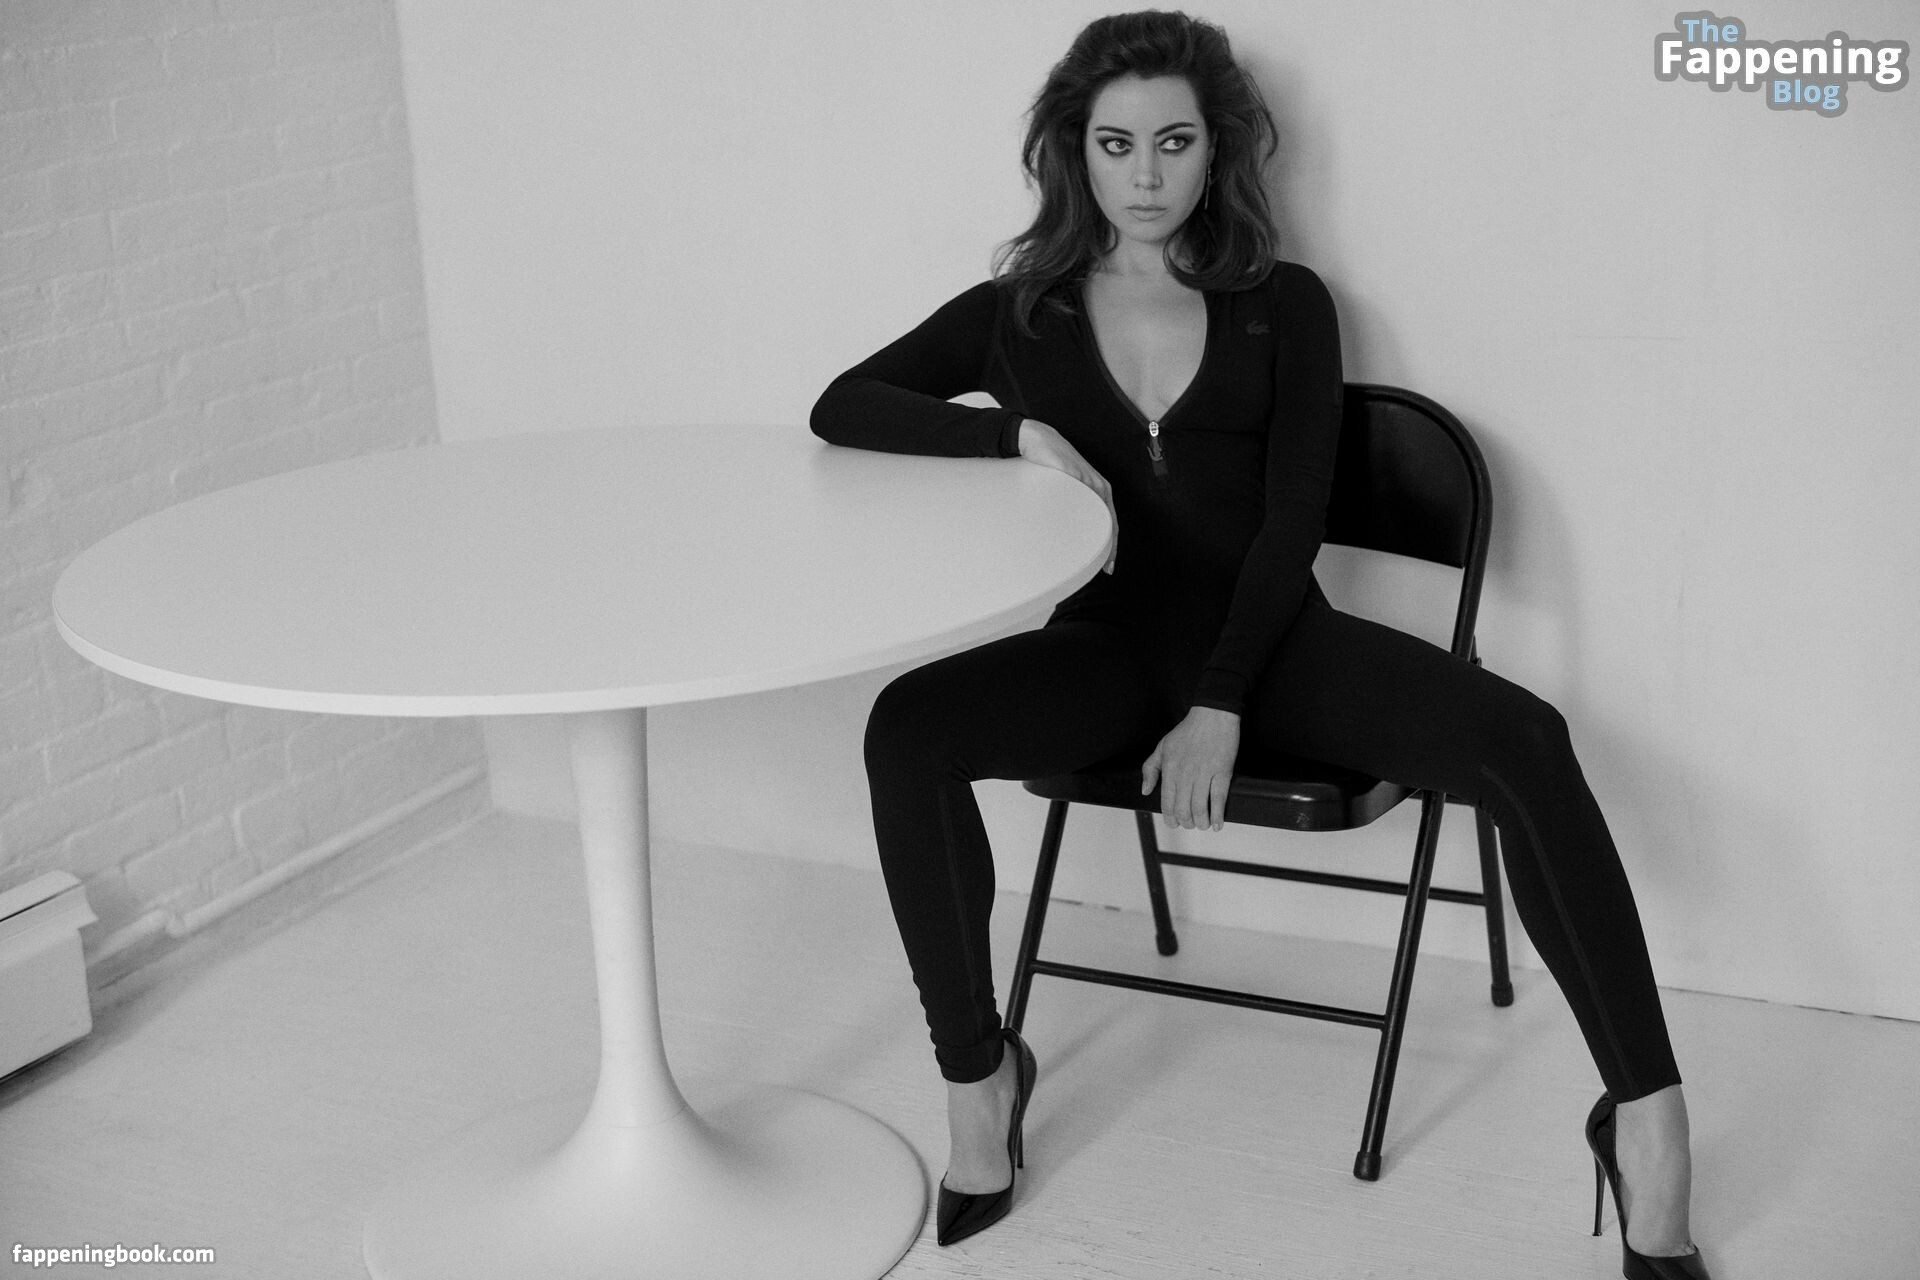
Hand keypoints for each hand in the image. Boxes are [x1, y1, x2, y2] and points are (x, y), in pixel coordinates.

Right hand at [1017, 419, 1116, 572]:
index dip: (1112, 546)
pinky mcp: (1076, 476)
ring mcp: (1089, 481)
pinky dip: (1085, 520)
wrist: (1037, 440)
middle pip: (1111, 523)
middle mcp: (1098, 487)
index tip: (1108, 566)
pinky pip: (1085, 502)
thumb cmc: (1049, 465)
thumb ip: (1068, 506)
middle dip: (1111, 547)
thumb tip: (1060, 532)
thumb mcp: (1063, 489)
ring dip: (1101, 538)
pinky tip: (1082, 534)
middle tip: (1106, 567)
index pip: (1110, 523)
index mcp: (1098, 490)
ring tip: (1096, 558)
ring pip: (1102, 515)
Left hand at [1140, 707, 1240, 829]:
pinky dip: (1218, 815)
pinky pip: (1218, 799)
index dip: (1170, 818)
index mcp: (1170, 769)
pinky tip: (1217, 823)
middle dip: (1186, 823)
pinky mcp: (1222, 772)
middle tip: (1189, 824)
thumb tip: (1146, 790)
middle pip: (1183, 809)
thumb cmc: (1188, 730)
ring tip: (1203, 824)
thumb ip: (1150, 768)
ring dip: (1201, 822)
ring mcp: (1204, 773)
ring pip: (1200, 808)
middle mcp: (1185, 774)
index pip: (1167, 803)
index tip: (1174, 823)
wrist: (1212, 715)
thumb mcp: (1162, 746)